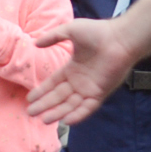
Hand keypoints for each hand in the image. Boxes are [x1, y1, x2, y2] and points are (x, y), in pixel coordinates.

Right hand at [25, 18, 146, 125]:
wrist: (120, 38)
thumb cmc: (98, 32)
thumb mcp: (71, 30)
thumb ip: (53, 37)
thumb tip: (35, 43)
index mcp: (72, 68)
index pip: (54, 83)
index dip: (42, 91)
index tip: (30, 98)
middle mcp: (79, 81)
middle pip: (59, 97)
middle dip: (45, 105)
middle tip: (30, 113)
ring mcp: (90, 88)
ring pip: (71, 104)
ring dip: (58, 113)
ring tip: (44, 120)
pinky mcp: (100, 93)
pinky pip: (88, 107)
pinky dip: (78, 114)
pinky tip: (66, 121)